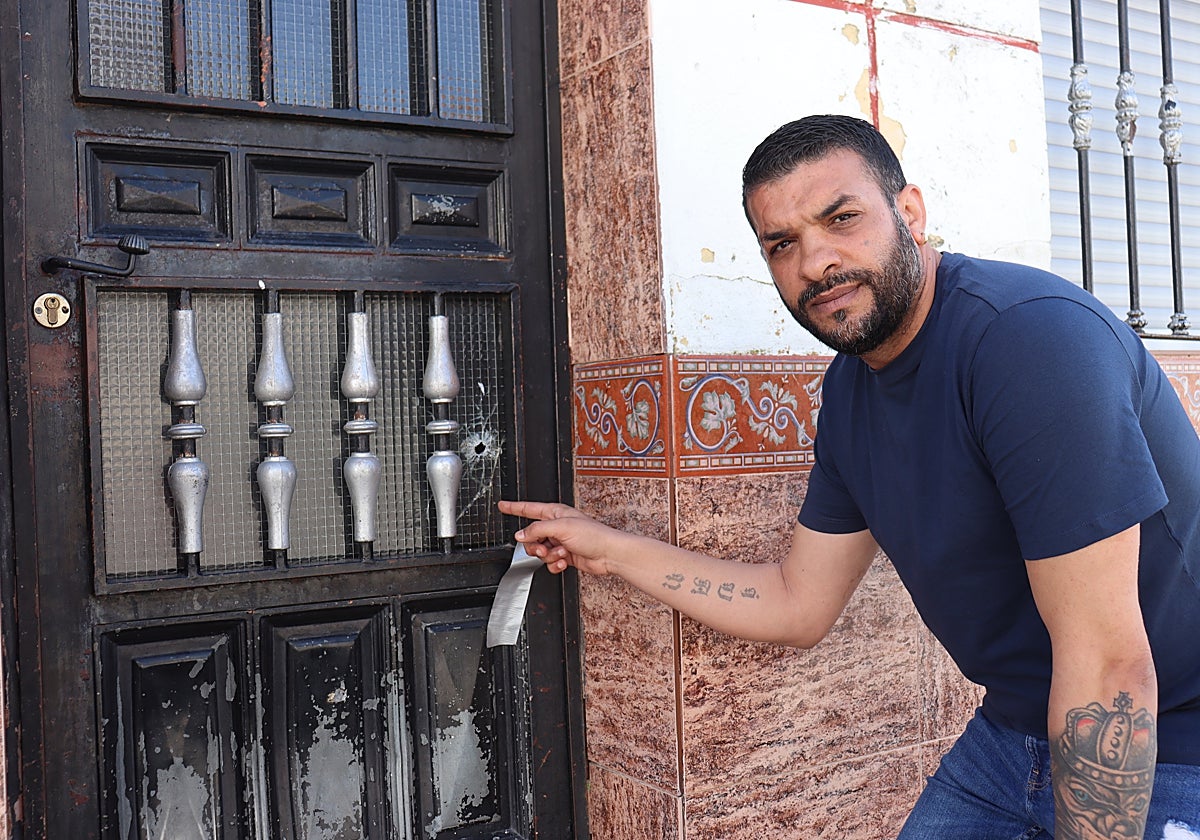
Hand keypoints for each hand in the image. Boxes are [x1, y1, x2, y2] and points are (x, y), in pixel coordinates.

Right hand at [498, 500, 619, 575]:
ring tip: (562, 553)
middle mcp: (556, 527)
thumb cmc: (593, 535)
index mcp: (555, 513)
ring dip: (550, 556)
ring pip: (540, 552)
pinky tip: (565, 561)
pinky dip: (556, 564)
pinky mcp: (565, 556)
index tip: (502, 505)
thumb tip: (521, 535)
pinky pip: (550, 563)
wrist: (608, 554)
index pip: (529, 508)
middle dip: (536, 546)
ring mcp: (560, 542)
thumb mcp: (561, 527)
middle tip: (545, 548)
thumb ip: (537, 530)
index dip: (514, 507)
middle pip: (531, 537)